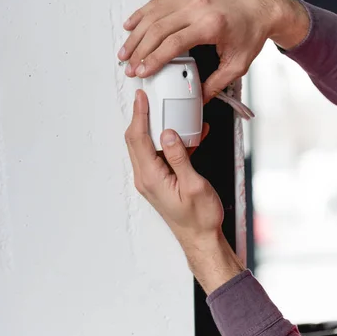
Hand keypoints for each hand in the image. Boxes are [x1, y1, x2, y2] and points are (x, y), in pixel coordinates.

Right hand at [118, 0, 308, 102]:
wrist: (261, 6)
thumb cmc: (252, 29)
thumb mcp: (237, 64)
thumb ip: (216, 84)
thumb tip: (200, 98)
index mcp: (210, 24)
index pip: (172, 44)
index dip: (153, 60)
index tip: (142, 71)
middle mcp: (198, 7)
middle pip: (157, 29)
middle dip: (139, 50)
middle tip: (130, 66)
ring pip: (152, 14)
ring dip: (135, 34)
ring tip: (126, 52)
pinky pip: (157, 2)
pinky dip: (141, 14)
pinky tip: (132, 26)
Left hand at [125, 90, 223, 245]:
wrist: (201, 238)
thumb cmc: (199, 218)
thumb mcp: (193, 185)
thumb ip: (179, 157)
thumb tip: (169, 133)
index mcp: (151, 178)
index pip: (138, 139)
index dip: (139, 115)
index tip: (141, 97)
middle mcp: (146, 178)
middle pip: (136, 140)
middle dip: (141, 116)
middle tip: (148, 98)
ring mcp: (151, 180)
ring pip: (146, 146)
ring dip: (155, 128)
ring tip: (168, 112)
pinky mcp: (159, 181)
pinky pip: (158, 156)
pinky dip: (169, 143)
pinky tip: (186, 136)